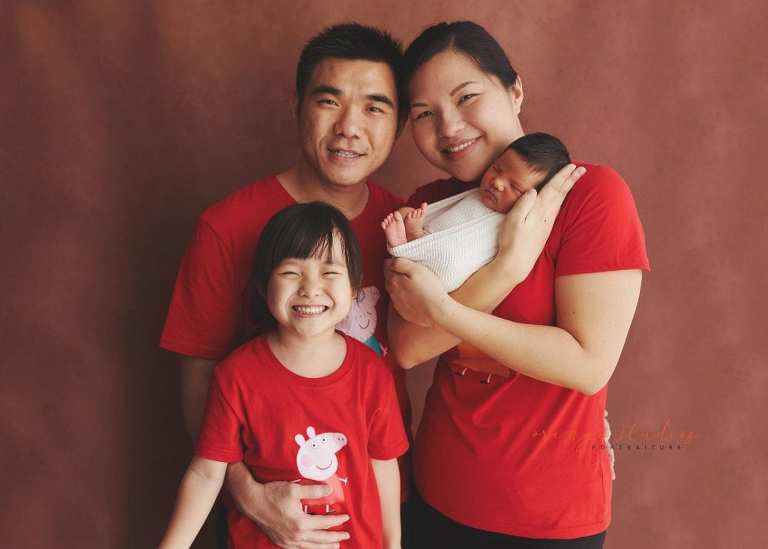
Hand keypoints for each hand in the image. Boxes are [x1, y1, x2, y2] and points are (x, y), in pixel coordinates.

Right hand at [239, 480, 349, 548]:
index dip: (337, 520)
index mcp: (300, 523)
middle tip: (346, 536)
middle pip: (320, 539)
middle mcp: (295, 536)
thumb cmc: (272, 494)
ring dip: (324, 547)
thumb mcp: (295, 489)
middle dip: (335, 538)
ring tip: (335, 546)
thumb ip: (314, 491)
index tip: (346, 517)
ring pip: (311, 547)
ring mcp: (287, 541)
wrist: (252, 502)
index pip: (324, 523)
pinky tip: (314, 547)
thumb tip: (329, 490)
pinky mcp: (281, 542)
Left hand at [385, 257, 450, 326]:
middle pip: (389, 279)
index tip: (401, 260)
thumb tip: (390, 261)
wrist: (436, 312)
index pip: (387, 266)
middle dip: (395, 273)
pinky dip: (404, 297)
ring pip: (394, 291)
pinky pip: (400, 302)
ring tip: (411, 282)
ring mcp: (398, 304)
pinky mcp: (404, 312)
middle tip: (406, 270)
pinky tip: (413, 295)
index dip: (394, 261)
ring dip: (399, 286)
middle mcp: (392, 293)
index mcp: (393, 281)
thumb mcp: (416, 269)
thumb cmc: (428, 289)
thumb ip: (400, 263)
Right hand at [497, 164, 584, 282]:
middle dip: (571, 180)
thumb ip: (523, 203)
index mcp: (538, 210)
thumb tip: (533, 190)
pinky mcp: (545, 229)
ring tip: (575, 179)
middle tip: (582, 169)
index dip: (562, 176)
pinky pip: (556, 209)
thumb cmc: (512, 241)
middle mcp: (546, 215)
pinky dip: (562, 199)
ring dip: (568, 188)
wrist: (517, 262)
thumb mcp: (513, 220)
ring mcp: (547, 223)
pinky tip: (562, 199)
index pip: (553, 188)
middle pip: (561, 193)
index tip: (572, 166)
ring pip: (560, 201)